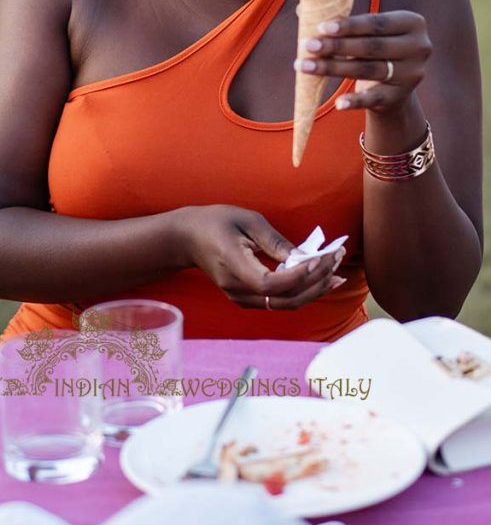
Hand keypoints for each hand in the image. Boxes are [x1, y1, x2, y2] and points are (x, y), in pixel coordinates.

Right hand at [175, 204, 345, 310]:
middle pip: (284, 300)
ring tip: (336, 273)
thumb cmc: (216, 221)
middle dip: (315, 283)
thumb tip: (304, 257)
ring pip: (285, 305)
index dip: (298, 276)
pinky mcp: (246, 298)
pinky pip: (279, 302)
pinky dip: (301, 292)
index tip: (319, 259)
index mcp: (233, 266)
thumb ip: (275, 241)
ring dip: (313, 290)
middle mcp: (237, 289)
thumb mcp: (247, 220)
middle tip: (336, 262)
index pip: (271, 284)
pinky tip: (319, 280)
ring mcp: (240, 297)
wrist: (187, 238)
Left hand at [294, 11, 431, 115]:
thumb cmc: (374, 48)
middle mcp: (418, 47)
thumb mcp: (366, 32)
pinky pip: (373, 98)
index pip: (376, 23)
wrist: (394, 85)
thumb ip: (341, 22)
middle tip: (307, 45)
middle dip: (336, 46)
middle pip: (371, 47)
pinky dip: (355, 101)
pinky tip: (338, 103)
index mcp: (412, 23)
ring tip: (305, 66)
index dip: (348, 26)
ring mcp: (411, 74)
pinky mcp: (399, 97)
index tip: (321, 27)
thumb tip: (302, 10)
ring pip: (367, 70)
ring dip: (333, 68)